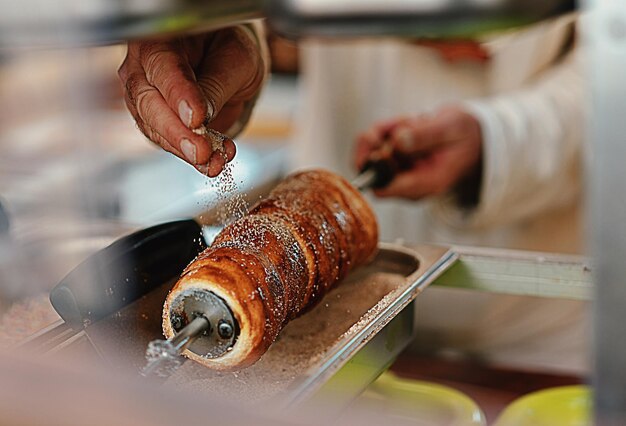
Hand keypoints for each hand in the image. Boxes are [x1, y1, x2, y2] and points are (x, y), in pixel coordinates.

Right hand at [118, 27, 264, 176]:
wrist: (227, 63)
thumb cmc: (228, 50)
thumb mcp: (236, 59)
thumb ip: (217, 84)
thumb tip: (202, 116)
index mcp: (160, 39)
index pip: (164, 68)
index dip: (179, 96)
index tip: (196, 119)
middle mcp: (142, 67)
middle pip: (148, 103)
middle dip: (177, 132)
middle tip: (201, 152)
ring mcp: (142, 96)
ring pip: (153, 129)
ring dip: (185, 149)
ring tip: (214, 161)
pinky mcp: (152, 123)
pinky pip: (165, 143)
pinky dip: (191, 156)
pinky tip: (213, 161)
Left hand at [354, 106, 482, 199]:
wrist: (469, 136)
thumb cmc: (463, 133)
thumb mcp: (451, 128)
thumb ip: (425, 135)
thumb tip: (397, 141)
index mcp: (427, 184)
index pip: (384, 188)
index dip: (377, 167)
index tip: (387, 145)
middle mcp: (408, 184)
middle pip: (370, 171)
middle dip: (382, 140)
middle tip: (407, 123)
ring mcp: (398, 174)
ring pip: (369, 152)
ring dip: (386, 130)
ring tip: (415, 121)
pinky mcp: (391, 161)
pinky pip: (373, 142)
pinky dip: (386, 127)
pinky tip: (409, 122)